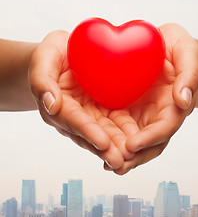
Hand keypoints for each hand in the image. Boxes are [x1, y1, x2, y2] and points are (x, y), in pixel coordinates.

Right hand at [29, 30, 134, 169]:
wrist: (66, 55)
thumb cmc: (54, 55)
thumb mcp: (45, 58)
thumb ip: (42, 80)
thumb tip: (51, 104)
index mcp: (59, 105)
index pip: (74, 120)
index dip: (88, 132)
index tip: (103, 143)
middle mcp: (74, 116)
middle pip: (90, 134)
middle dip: (105, 148)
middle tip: (121, 161)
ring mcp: (89, 115)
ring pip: (104, 134)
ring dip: (117, 147)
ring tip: (131, 158)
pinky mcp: (102, 112)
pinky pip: (114, 124)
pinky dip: (125, 134)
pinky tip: (137, 143)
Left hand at [105, 23, 197, 174]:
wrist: (163, 47)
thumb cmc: (178, 49)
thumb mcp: (188, 54)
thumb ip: (189, 75)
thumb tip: (183, 101)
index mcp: (174, 106)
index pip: (164, 128)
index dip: (150, 138)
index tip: (132, 145)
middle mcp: (158, 116)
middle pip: (149, 143)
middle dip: (133, 156)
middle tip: (114, 164)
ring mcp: (142, 115)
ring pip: (133, 140)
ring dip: (121, 153)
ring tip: (106, 163)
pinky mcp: (127, 110)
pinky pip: (119, 128)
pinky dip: (111, 138)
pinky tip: (98, 145)